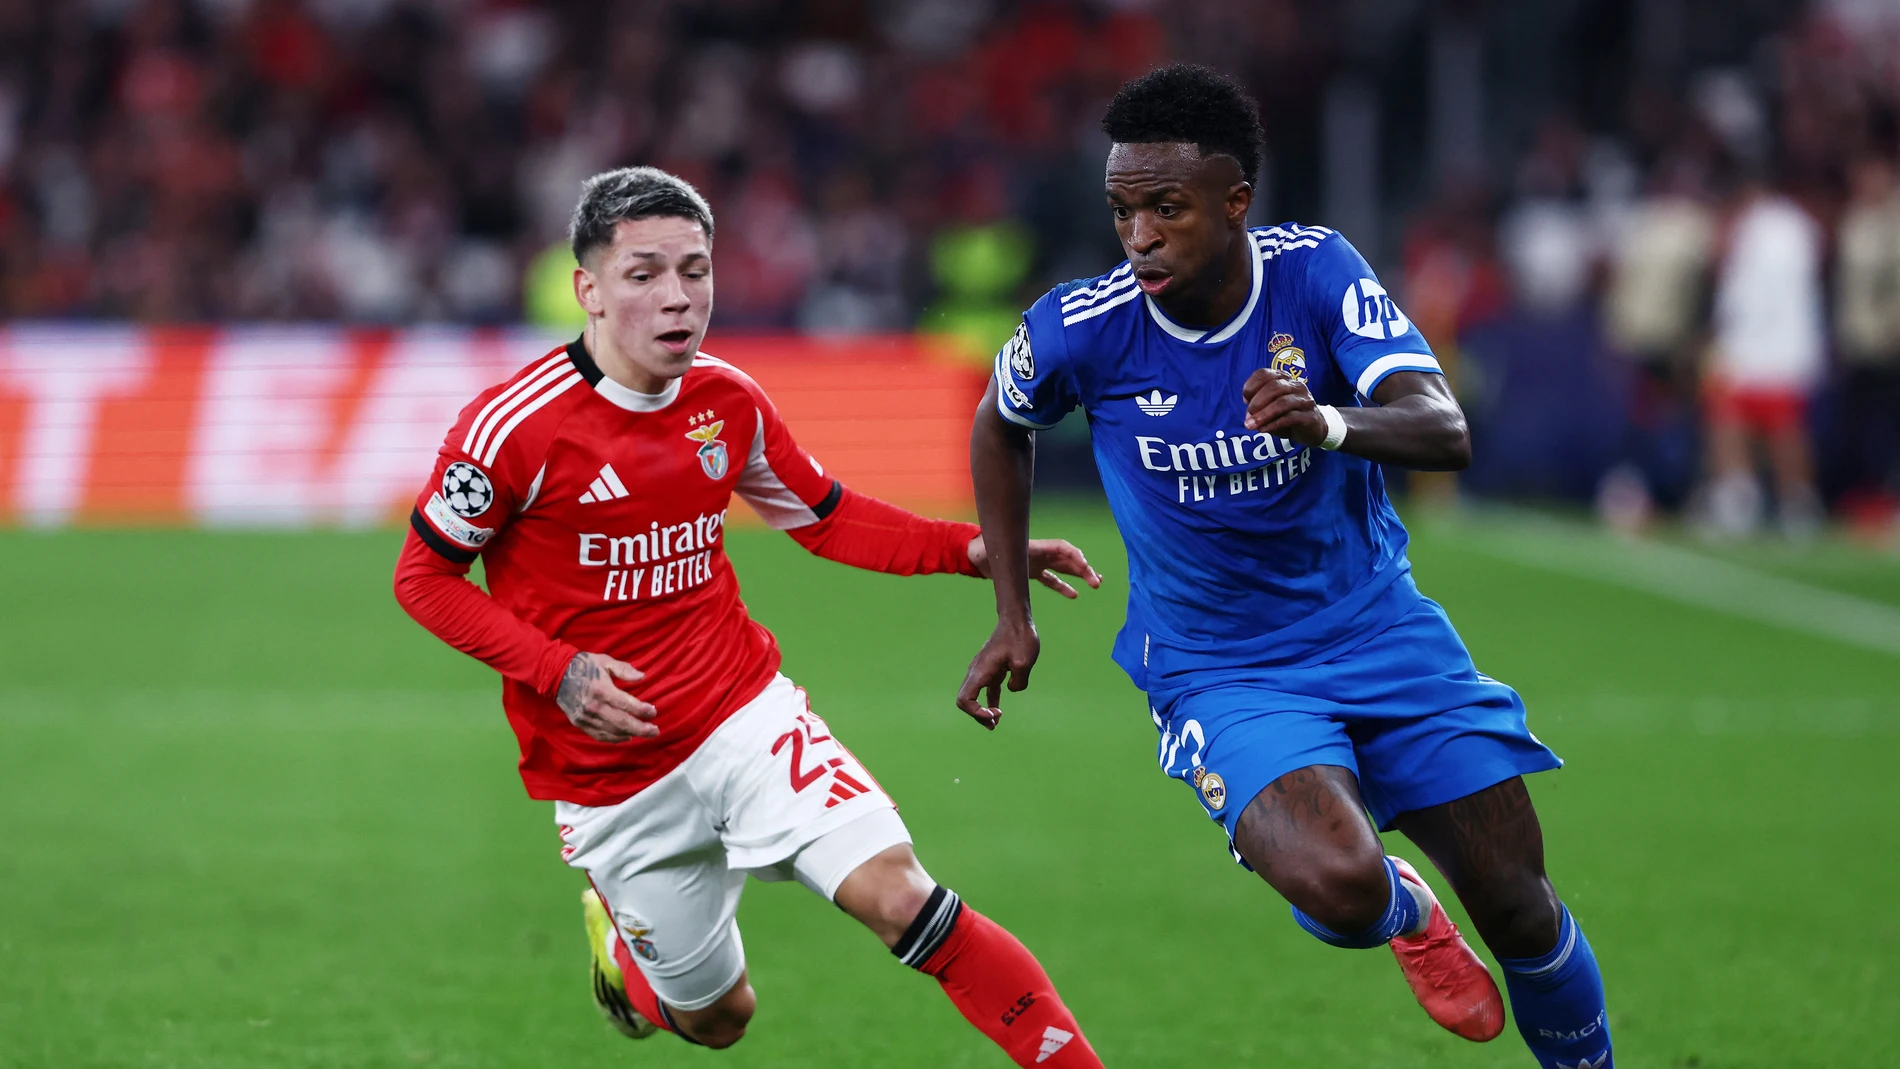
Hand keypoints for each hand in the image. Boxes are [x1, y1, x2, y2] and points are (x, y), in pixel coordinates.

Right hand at [555, 652, 658, 741]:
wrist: (556, 674)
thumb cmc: (584, 665)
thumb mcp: (605, 661)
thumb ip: (624, 670)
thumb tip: (642, 677)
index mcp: (602, 690)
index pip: (627, 705)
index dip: (643, 710)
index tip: (654, 712)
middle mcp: (594, 707)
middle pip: (622, 723)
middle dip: (642, 729)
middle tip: (655, 731)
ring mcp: (586, 717)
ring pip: (613, 732)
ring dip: (631, 734)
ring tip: (645, 733)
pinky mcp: (580, 723)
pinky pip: (600, 735)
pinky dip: (614, 738)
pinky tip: (626, 737)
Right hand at [955, 619, 1039, 729]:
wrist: (1017, 620)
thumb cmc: (1020, 638)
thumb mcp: (1023, 662)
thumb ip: (1018, 682)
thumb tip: (1011, 689)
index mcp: (981, 671)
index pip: (964, 699)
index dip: (976, 712)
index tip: (996, 713)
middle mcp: (977, 672)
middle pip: (965, 701)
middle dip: (977, 715)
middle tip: (995, 723)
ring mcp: (982, 671)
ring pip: (974, 697)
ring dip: (982, 711)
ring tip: (994, 724)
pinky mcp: (991, 669)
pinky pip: (985, 690)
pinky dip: (989, 702)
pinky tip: (997, 711)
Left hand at [966, 536, 1103, 598]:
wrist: (974, 555)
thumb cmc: (984, 551)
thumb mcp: (995, 552)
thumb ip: (1002, 555)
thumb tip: (1003, 557)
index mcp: (1035, 547)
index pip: (1063, 549)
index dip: (1076, 559)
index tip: (1086, 570)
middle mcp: (1039, 553)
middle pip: (1068, 559)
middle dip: (1084, 569)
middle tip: (1097, 582)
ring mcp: (1037, 562)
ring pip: (1063, 568)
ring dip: (1079, 575)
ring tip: (1096, 583)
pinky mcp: (1031, 572)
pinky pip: (1051, 579)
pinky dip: (1062, 586)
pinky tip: (1074, 595)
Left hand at [1243, 368, 1326, 444]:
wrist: (1313, 430)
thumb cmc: (1288, 416)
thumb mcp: (1270, 409)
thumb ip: (1258, 407)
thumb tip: (1248, 413)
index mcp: (1284, 379)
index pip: (1264, 374)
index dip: (1251, 385)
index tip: (1245, 399)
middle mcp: (1296, 386)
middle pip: (1274, 387)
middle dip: (1257, 402)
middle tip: (1247, 417)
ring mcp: (1305, 400)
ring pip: (1282, 402)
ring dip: (1264, 415)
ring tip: (1252, 425)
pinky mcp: (1310, 416)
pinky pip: (1290, 417)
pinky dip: (1274, 424)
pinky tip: (1264, 430)